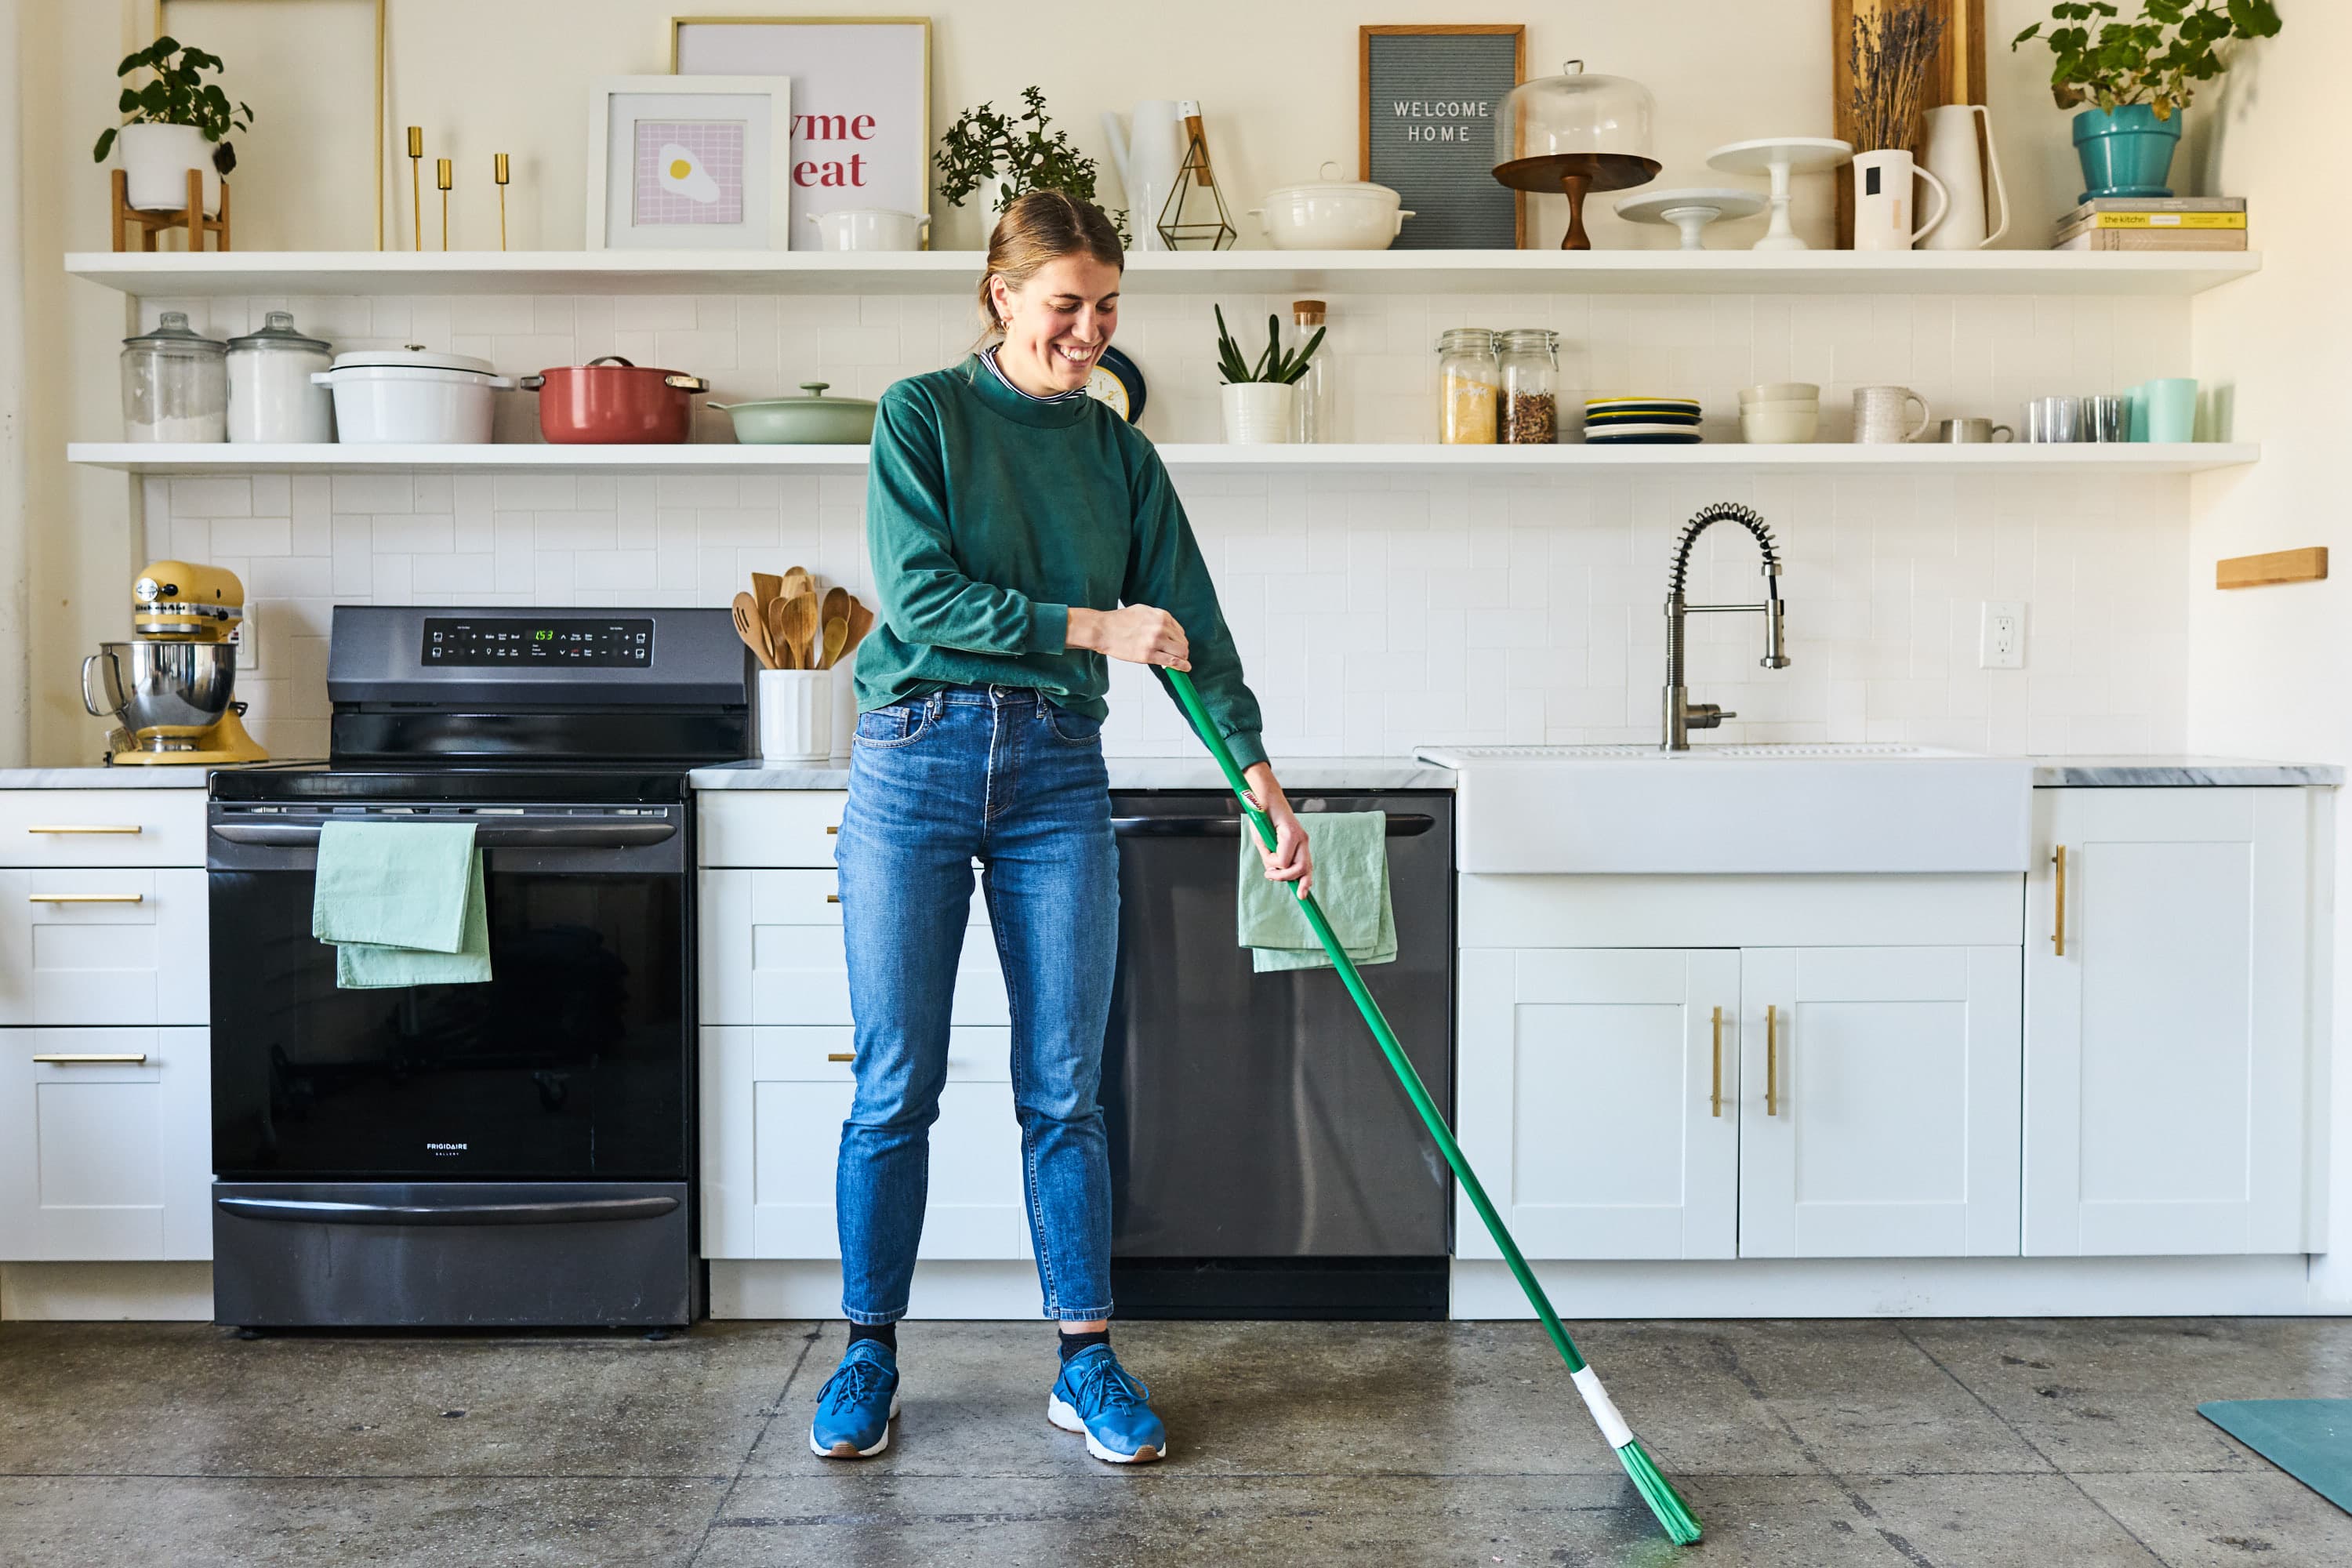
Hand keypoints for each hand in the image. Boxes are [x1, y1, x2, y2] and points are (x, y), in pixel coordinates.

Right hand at [1066, 605, 1189, 670]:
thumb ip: (1158, 620)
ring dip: (1183, 659)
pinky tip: (1185, 669)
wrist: (1103, 629)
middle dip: (1182, 650)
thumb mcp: (1143, 611)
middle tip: (1179, 656)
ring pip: (1181, 652)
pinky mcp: (1148, 655)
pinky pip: (1172, 662)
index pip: (1180, 631)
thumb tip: (1170, 633)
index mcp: (1161, 616)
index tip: (1177, 646)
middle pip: (1183, 642)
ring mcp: (1155, 641)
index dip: (1180, 641)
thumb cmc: (1119, 621)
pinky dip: (1182, 666)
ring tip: (1181, 663)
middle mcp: (1161, 627)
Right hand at [1242, 762, 1311, 895]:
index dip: (1305, 883)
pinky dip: (1272, 860)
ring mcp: (1299, 837)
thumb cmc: (1263, 820)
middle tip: (1270, 876)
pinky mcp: (1292, 834)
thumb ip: (1272, 860)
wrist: (1262, 798)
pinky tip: (1267, 850)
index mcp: (1299, 844)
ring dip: (1278, 872)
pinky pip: (1283, 859)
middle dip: (1289, 880)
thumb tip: (1274, 874)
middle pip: (1304, 870)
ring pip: (1294, 868)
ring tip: (1267, 867)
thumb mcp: (1266, 845)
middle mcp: (1303, 841)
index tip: (1302, 896)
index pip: (1307, 867)